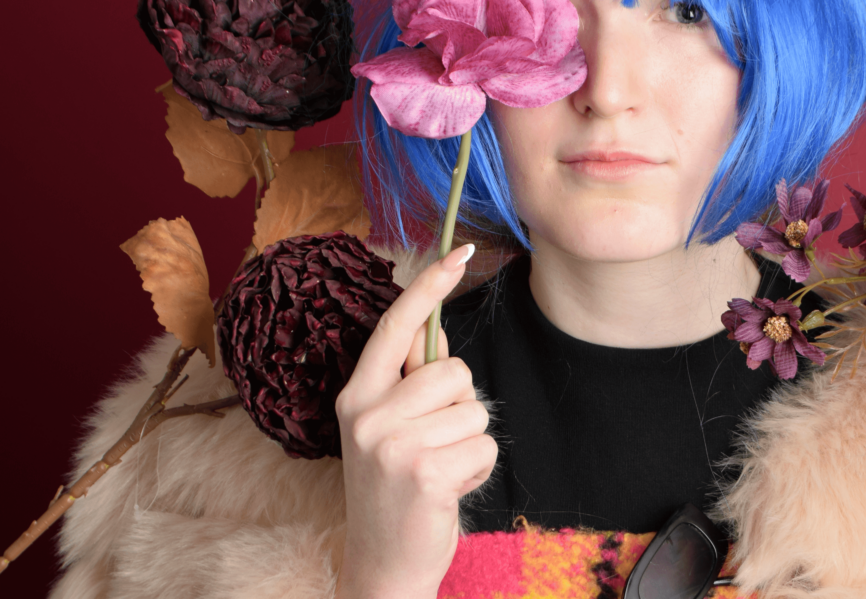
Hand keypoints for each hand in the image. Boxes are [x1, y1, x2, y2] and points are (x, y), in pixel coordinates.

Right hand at [334, 244, 496, 598]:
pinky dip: (478, 469)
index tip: (457, 252)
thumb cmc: (396, 490)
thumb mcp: (385, 432)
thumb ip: (406, 386)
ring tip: (440, 469)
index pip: (394, 328)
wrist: (383, 562)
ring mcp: (393, 444)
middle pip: (454, 370)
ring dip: (470, 441)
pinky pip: (484, 445)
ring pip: (475, 409)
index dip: (427, 287)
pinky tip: (449, 490)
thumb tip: (438, 343)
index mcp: (356, 395)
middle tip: (435, 443)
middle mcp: (367, 414)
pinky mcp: (425, 473)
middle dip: (461, 404)